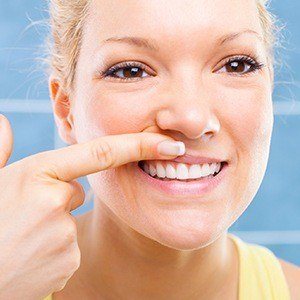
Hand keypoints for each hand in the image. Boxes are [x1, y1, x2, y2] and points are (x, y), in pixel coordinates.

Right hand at [0, 114, 183, 298]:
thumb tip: (4, 122)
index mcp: (38, 173)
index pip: (100, 153)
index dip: (139, 146)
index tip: (169, 144)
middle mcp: (56, 201)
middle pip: (77, 191)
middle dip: (58, 198)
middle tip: (23, 213)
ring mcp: (64, 234)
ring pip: (70, 219)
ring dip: (51, 224)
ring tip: (20, 236)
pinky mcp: (69, 261)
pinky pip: (69, 246)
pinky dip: (53, 247)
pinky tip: (28, 254)